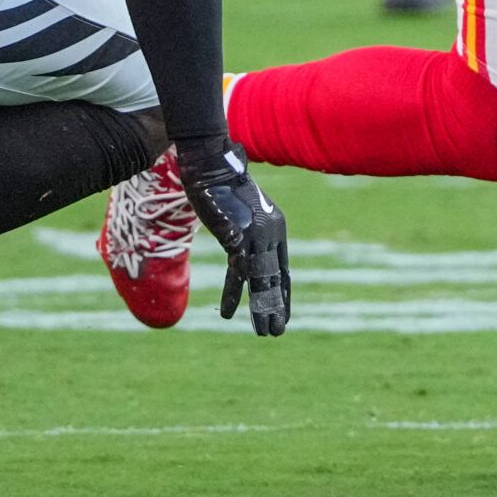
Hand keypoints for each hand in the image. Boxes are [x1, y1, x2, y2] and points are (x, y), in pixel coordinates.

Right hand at [181, 143, 290, 335]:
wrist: (212, 163)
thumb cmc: (222, 184)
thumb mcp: (240, 210)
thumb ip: (243, 230)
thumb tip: (238, 244)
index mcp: (275, 228)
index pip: (282, 269)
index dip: (283, 293)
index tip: (283, 314)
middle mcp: (271, 233)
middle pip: (275, 278)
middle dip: (275, 306)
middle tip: (276, 332)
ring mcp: (256, 235)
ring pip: (261, 280)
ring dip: (261, 307)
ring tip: (264, 331)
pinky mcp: (237, 236)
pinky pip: (237, 273)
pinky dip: (232, 294)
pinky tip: (227, 313)